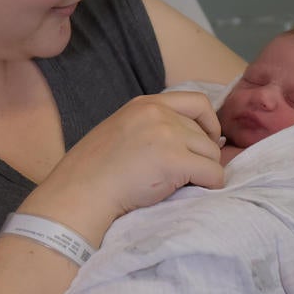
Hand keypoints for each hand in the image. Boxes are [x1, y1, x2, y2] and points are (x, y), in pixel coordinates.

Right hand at [23, 91, 225, 243]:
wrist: (80, 192)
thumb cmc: (94, 171)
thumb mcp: (122, 130)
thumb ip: (152, 127)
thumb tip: (190, 139)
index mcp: (145, 104)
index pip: (197, 102)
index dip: (209, 123)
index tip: (206, 141)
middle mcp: (159, 113)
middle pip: (205, 133)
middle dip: (203, 154)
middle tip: (190, 172)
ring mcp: (167, 135)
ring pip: (212, 154)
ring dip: (204, 171)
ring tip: (183, 184)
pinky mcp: (175, 161)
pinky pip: (213, 173)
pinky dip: (211, 185)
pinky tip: (195, 191)